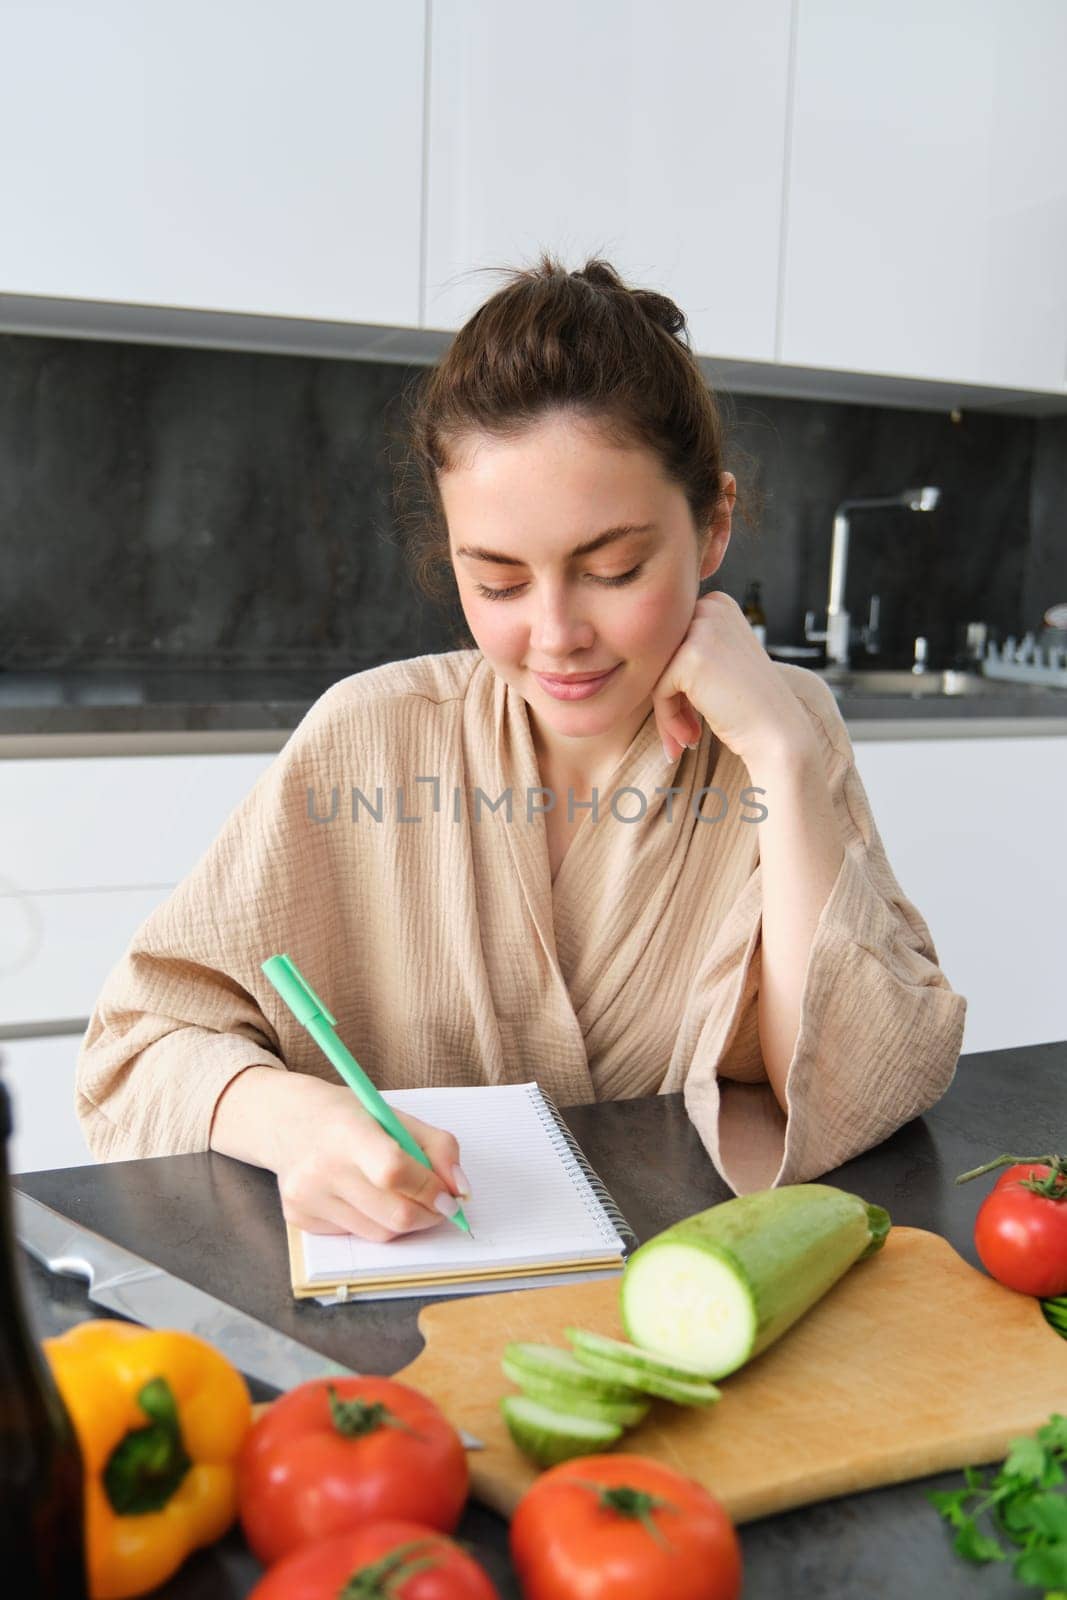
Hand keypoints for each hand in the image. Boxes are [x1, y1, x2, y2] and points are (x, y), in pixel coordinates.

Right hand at [211, 1068, 468, 1241]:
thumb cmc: (347, 1116)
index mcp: (347, 1132)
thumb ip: (438, 1147)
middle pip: (393, 1213)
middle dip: (428, 1214)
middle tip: (439, 1205)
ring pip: (379, 1233)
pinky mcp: (298, 1218)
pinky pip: (355, 1235)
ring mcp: (306, 1197)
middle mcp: (321, 1168)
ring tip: (400, 1196)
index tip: (450, 1197)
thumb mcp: (395, 1115)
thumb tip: (460, 1191)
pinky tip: (362, 1196)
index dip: (430, 1189)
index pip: (394, 1171)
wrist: (286, 1121)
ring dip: (403, 1221)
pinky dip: (373, 1222)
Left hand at [650, 591, 812, 765]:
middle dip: (667, 697)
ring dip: (666, 713)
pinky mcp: (690, 656)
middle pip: (661, 655)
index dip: (676, 681)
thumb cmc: (749, 706)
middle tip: (683, 734)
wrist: (780, 734)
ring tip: (685, 739)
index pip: (671, 641)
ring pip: (655, 673)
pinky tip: (691, 738)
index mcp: (718, 603)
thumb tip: (636, 654)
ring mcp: (701, 629)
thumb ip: (687, 650)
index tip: (692, 714)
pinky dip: (668, 719)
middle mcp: (710, 607)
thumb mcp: (720, 662)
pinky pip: (658, 690)